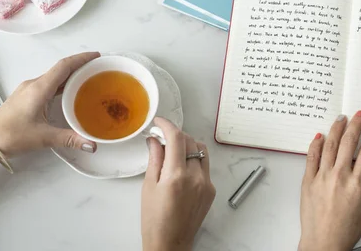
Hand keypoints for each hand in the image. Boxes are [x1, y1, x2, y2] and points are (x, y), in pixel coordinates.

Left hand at [0, 52, 99, 160]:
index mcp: (39, 88)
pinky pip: (47, 85)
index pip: (64, 66)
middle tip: (97, 68)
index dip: (82, 58)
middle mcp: (34, 85)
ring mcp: (28, 90)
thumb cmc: (9, 135)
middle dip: (80, 66)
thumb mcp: (43, 137)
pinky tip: (68, 94)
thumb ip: (70, 138)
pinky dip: (61, 85)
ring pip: (54, 77)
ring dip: (70, 75)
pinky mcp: (26, 97)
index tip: (97, 56)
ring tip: (87, 79)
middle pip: (60, 69)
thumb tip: (91, 144)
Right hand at [141, 117, 215, 250]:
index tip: (159, 122)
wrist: (170, 244)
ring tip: (172, 150)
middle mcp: (196, 177)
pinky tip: (181, 168)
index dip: (167, 125)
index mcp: (177, 176)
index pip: (177, 138)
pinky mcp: (211, 189)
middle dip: (176, 135)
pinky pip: (204, 166)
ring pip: (201, 151)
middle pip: (190, 141)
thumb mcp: (148, 186)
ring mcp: (206, 183)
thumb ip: (154, 158)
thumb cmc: (154, 220)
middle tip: (161, 137)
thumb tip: (154, 139)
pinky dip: (193, 160)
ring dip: (187, 145)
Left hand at [299, 112, 360, 250]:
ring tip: (341, 119)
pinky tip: (320, 136)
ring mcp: (322, 177)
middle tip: (359, 115)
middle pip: (349, 142)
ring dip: (337, 128)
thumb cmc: (346, 229)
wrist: (324, 242)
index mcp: (358, 183)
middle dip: (356, 125)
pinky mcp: (308, 180)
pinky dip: (316, 144)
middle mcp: (340, 176)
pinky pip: (311, 156)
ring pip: (330, 145)